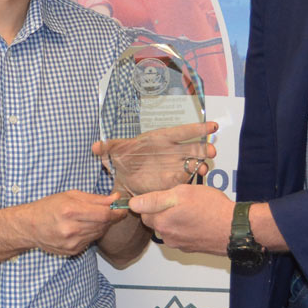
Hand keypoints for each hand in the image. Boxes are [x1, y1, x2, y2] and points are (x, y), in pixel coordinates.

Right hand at [13, 190, 122, 256]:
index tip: (122, 208)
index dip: (117, 212)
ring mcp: (72, 242)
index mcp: (70, 211)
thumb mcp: (70, 195)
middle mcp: (71, 229)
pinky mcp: (72, 251)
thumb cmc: (48, 207)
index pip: (104, 214)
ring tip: (92, 217)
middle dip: (110, 217)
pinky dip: (91, 233)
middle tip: (110, 211)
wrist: (30, 226)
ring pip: (98, 233)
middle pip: (103, 225)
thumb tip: (115, 198)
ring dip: (101, 225)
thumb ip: (95, 198)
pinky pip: (90, 241)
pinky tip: (82, 227)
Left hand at [93, 121, 218, 194]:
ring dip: (202, 162)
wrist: (124, 181)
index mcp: (161, 140)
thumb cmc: (123, 162)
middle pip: (192, 147)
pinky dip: (195, 176)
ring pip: (193, 161)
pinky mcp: (175, 179)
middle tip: (212, 151)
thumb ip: (107, 149)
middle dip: (203, 148)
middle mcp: (172, 151)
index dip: (196, 128)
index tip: (212, 126)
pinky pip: (188, 177)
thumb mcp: (115, 154)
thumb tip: (94, 146)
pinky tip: (199, 177)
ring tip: (206, 166)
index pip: (181, 132)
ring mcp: (176, 165)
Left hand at [126, 184, 235, 255]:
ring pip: (169, 227)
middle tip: (181, 200)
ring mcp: (179, 244)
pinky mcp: (190, 248)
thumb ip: (155, 199)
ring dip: (175, 218)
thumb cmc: (211, 208)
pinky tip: (199, 219)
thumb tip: (133, 204)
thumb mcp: (182, 194)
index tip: (166, 195)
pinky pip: (181, 234)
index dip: (153, 200)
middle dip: (163, 209)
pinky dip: (186, 227)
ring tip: (193, 209)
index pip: (143, 210)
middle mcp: (167, 236)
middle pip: (155, 220)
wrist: (235, 229)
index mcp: (161, 222)